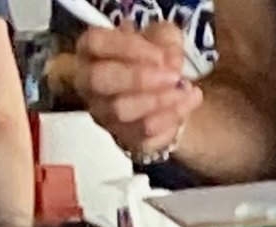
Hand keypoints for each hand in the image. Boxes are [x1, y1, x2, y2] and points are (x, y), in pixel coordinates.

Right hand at [72, 20, 198, 164]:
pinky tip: (186, 105)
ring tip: (185, 90)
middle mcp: (89, 83)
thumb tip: (171, 60)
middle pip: (100, 79)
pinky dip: (169, 119)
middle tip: (172, 77)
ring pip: (122, 110)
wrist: (165, 98)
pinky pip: (143, 134)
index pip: (96, 43)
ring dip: (158, 101)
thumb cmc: (154, 62)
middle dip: (138, 77)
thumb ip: (166, 40)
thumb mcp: (162, 39)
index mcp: (91, 50)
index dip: (129, 47)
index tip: (161, 55)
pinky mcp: (124, 139)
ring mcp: (104, 114)